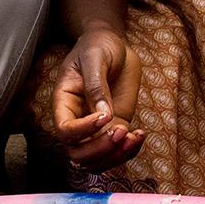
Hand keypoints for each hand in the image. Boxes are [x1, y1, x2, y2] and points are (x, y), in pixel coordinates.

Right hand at [49, 30, 142, 170]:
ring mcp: (97, 127)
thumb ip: (96, 85)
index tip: (105, 116)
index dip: (83, 131)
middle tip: (122, 131)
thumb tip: (104, 114)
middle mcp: (77, 120)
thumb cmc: (98, 46)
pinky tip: (140, 135)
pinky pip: (117, 151)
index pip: (65, 130)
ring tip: (134, 137)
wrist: (112, 44)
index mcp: (64, 102)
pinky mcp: (115, 126)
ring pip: (97, 160)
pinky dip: (129, 151)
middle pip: (78, 153)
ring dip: (115, 156)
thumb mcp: (95, 58)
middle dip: (100, 149)